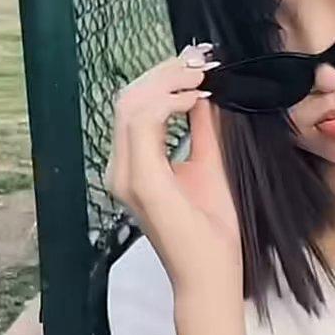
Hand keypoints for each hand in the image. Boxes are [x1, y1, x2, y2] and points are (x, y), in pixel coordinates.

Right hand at [105, 44, 240, 290]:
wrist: (213, 273)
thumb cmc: (211, 227)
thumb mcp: (208, 164)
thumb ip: (201, 129)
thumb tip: (204, 93)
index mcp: (133, 166)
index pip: (134, 106)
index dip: (162, 77)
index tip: (198, 63)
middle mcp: (121, 169)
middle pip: (129, 98)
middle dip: (165, 73)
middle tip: (201, 62)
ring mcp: (126, 175)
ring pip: (131, 105)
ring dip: (168, 83)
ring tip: (201, 77)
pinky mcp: (142, 181)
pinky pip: (143, 124)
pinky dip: (168, 103)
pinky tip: (195, 100)